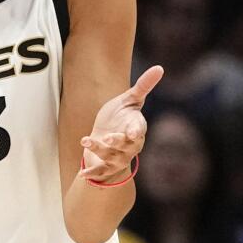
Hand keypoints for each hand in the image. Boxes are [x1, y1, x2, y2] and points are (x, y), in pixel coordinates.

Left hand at [80, 66, 163, 182]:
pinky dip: (92, 174)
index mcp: (137, 129)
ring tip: (86, 140)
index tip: (133, 133)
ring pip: (110, 157)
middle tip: (107, 138)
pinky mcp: (105, 166)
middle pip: (125, 146)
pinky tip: (82, 175)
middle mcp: (130, 146)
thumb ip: (144, 86)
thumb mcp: (130, 99)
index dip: (136, 131)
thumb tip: (159, 67)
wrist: (109, 139)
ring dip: (98, 150)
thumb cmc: (121, 117)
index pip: (138, 130)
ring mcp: (118, 157)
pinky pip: (100, 172)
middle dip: (116, 142)